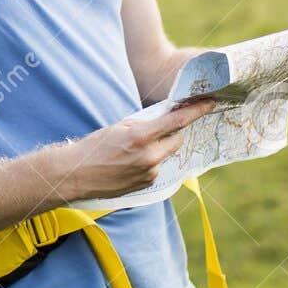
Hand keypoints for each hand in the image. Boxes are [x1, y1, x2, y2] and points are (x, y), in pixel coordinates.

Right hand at [60, 97, 216, 201]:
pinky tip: (131, 163)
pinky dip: (151, 162)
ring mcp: (150, 173)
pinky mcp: (147, 184)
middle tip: (157, 129)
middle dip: (171, 132)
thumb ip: (144, 123)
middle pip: (176, 139)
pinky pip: (158, 168)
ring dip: (158, 149)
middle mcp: (149, 157)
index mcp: (141, 137)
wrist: (77, 175)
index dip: (196, 111)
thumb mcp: (119, 126)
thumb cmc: (95, 147)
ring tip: (133, 151)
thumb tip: (164, 119)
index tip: (210, 103)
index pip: (176, 121)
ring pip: (166, 154)